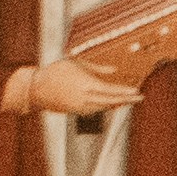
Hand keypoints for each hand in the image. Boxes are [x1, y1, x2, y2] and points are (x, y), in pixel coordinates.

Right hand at [9, 49, 143, 117]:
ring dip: (117, 104)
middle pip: (111, 101)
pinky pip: (95, 110)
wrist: (36, 89)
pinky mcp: (76, 111)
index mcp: (86, 85)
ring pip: (104, 107)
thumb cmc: (56, 71)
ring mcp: (80, 107)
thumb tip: (114, 70)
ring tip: (129, 100)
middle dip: (127, 99)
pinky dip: (106, 107)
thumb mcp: (76, 63)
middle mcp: (85, 98)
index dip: (125, 91)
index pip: (111, 90)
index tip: (137, 91)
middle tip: (140, 98)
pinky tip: (113, 104)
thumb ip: (96, 68)